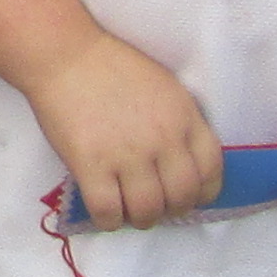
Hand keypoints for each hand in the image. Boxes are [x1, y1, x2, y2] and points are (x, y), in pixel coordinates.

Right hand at [25, 31, 222, 231]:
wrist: (66, 56)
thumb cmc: (113, 67)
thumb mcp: (165, 88)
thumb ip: (180, 123)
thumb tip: (180, 163)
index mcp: (185, 118)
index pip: (211, 171)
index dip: (202, 193)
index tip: (188, 196)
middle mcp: (163, 140)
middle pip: (181, 197)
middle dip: (171, 210)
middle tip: (156, 206)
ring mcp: (127, 155)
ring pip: (147, 211)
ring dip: (141, 218)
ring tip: (129, 211)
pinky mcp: (91, 166)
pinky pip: (108, 212)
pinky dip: (109, 221)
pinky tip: (105, 211)